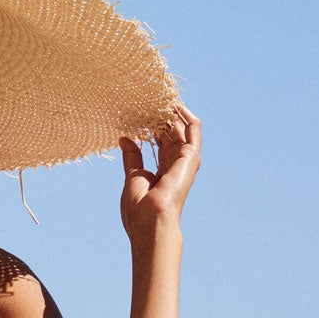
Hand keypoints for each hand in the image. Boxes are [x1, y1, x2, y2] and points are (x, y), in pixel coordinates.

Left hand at [119, 107, 200, 243]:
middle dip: (163, 116)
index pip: (161, 143)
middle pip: (172, 133)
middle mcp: (176, 165)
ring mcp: (185, 161)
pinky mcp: (191, 157)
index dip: (153, 126)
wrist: (150, 221)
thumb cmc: (139, 208)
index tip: (143, 112)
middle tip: (152, 98)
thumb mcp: (132, 176)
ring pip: (182, 129)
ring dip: (174, 113)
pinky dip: (186, 116)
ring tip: (163, 96)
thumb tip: (125, 138)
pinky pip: (193, 130)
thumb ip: (132, 157)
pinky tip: (176, 105)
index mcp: (162, 172)